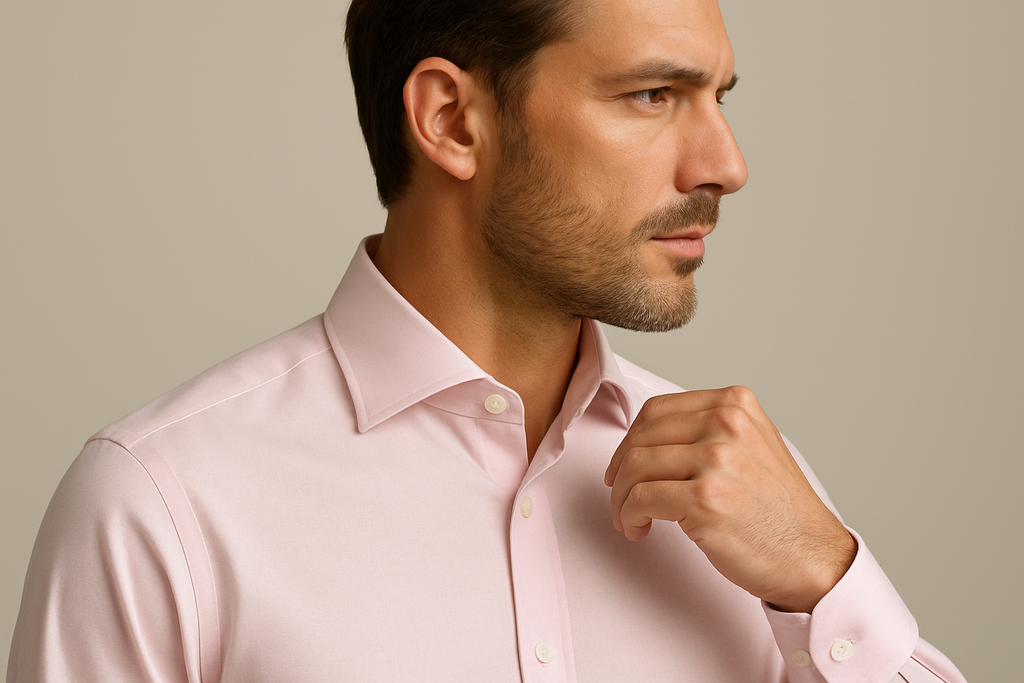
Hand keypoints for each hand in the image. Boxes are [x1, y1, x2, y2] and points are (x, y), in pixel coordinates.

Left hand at [604, 386, 855, 612]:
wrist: (812, 556)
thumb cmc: (779, 511)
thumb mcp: (752, 446)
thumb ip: (708, 430)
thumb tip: (649, 438)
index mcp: (735, 405)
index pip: (657, 410)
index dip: (631, 440)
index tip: (624, 463)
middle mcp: (726, 424)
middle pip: (641, 437)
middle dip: (621, 470)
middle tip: (620, 495)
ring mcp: (717, 459)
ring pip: (635, 467)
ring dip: (622, 497)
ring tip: (629, 517)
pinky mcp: (705, 498)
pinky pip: (641, 498)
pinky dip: (629, 515)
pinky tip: (639, 528)